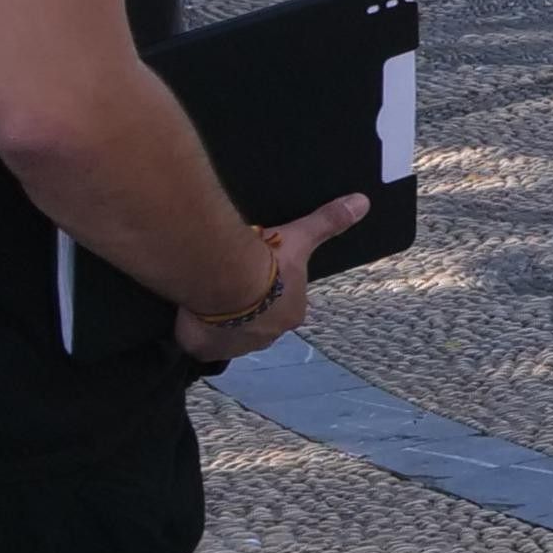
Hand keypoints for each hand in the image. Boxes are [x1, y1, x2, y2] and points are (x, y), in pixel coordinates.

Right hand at [171, 193, 368, 363]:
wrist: (224, 279)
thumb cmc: (266, 262)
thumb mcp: (300, 238)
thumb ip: (328, 222)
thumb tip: (362, 202)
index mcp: (292, 313)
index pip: (283, 304)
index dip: (269, 291)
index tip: (253, 276)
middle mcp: (268, 335)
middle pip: (258, 321)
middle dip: (246, 308)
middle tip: (228, 285)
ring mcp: (237, 346)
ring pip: (230, 334)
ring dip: (221, 321)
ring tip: (207, 298)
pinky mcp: (207, 350)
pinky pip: (202, 343)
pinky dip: (196, 332)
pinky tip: (190, 315)